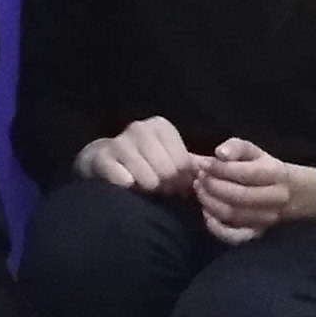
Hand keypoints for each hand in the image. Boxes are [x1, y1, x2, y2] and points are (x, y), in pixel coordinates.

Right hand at [76, 117, 205, 194]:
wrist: (105, 159)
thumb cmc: (145, 160)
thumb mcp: (169, 156)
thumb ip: (192, 164)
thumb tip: (213, 169)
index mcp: (161, 126)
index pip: (184, 163)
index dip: (182, 181)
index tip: (176, 185)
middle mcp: (141, 128)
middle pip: (167, 172)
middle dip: (167, 187)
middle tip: (161, 189)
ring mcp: (120, 142)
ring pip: (148, 179)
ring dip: (149, 190)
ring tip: (146, 188)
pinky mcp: (102, 158)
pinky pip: (125, 182)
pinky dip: (130, 188)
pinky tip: (128, 186)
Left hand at [192, 137, 315, 244]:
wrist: (291, 194)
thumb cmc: (265, 168)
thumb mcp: (254, 151)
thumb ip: (236, 147)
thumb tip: (219, 153)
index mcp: (276, 174)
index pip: (245, 173)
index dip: (220, 169)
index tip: (203, 164)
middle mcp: (274, 198)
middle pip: (238, 196)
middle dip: (212, 186)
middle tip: (199, 177)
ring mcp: (267, 218)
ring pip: (233, 215)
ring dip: (210, 202)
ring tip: (199, 190)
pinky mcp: (257, 233)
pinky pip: (234, 236)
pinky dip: (216, 227)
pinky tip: (206, 212)